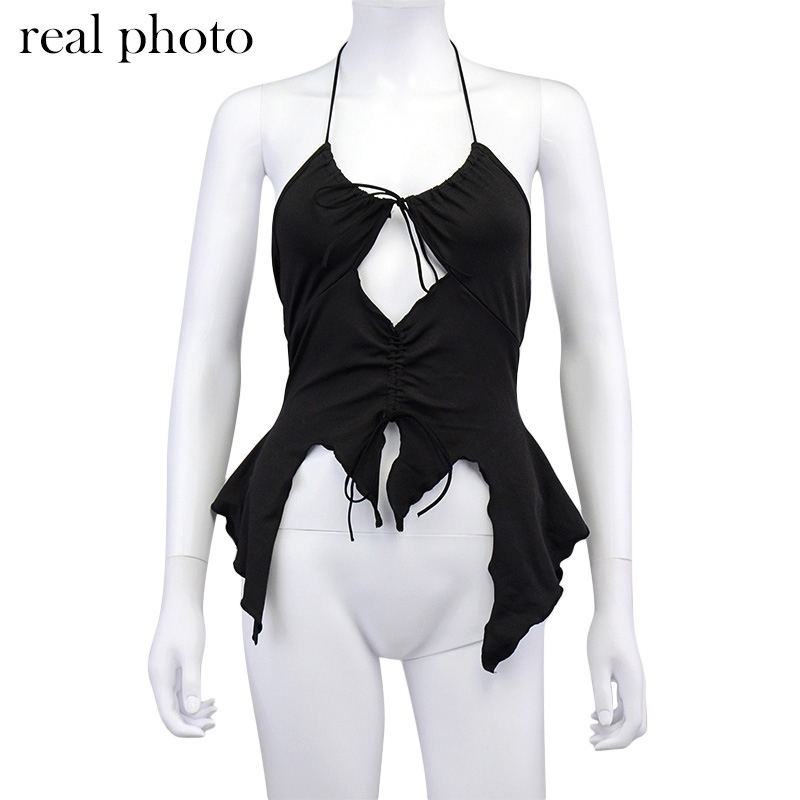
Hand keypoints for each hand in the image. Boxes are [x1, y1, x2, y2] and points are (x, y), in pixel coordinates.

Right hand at [148, 602, 217, 736]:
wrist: (182, 603)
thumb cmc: (186, 625)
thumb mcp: (191, 654)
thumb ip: (192, 683)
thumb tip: (193, 712)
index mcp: (159, 679)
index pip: (168, 716)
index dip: (184, 729)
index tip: (204, 734)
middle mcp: (159, 680)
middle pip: (172, 713)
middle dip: (192, 722)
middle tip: (214, 722)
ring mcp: (165, 675)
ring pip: (178, 704)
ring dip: (195, 712)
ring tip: (215, 710)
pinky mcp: (172, 669)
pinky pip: (181, 693)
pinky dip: (195, 699)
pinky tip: (211, 700)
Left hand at [587, 609, 646, 749]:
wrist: (614, 614)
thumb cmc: (604, 636)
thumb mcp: (598, 666)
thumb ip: (602, 695)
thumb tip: (606, 724)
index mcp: (634, 686)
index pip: (633, 726)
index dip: (616, 741)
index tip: (596, 746)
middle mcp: (639, 688)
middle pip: (636, 726)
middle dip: (616, 738)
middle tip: (591, 740)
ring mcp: (636, 684)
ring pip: (632, 717)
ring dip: (613, 728)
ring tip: (590, 730)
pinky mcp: (630, 679)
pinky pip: (627, 706)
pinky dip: (613, 715)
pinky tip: (595, 715)